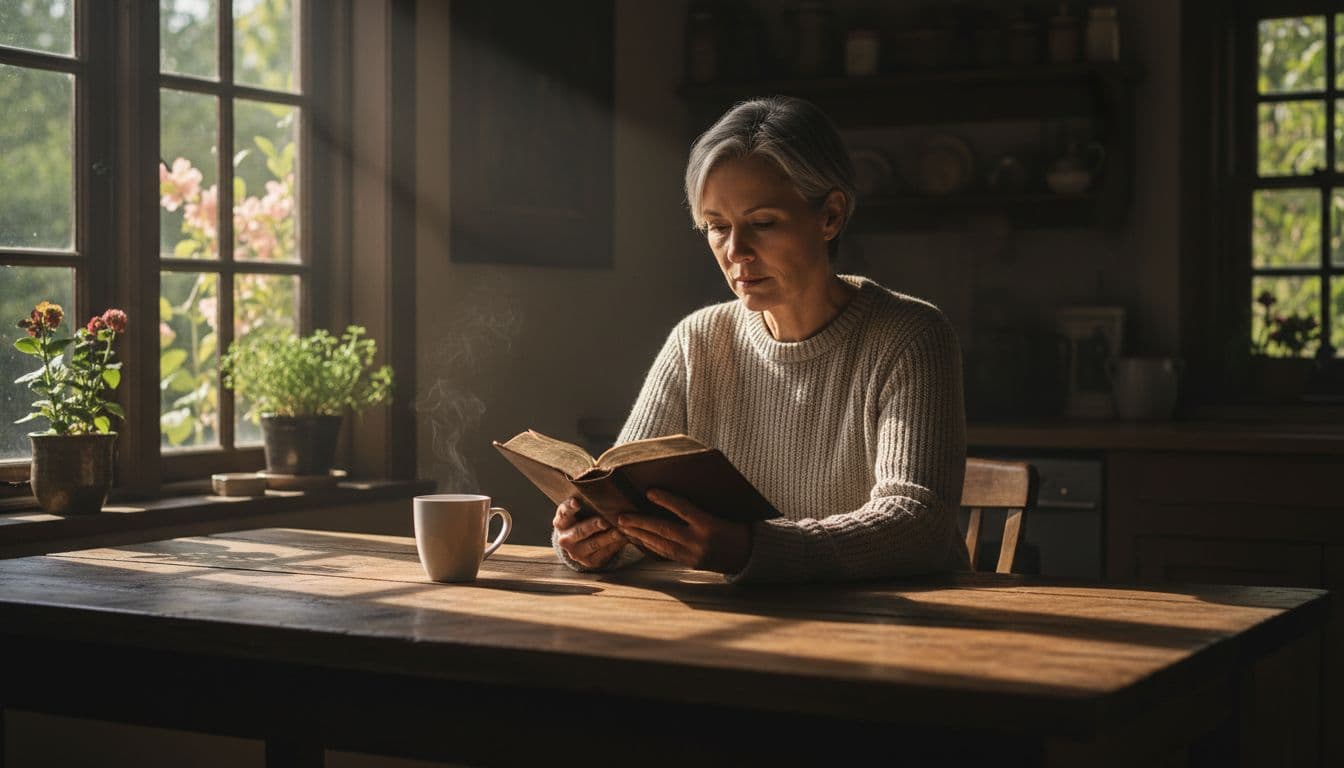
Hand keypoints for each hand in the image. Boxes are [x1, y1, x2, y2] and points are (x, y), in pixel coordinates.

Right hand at [553, 497, 627, 568]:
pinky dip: (614, 546)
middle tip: (604, 521)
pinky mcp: (589, 561)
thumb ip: (584, 503)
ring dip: (607, 538)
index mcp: (561, 523)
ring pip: (593, 544)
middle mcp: (565, 539)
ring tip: (618, 532)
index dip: (570, 508)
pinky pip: (603, 553)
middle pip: (580, 531)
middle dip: (593, 526)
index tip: (577, 502)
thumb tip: (601, 490)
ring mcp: (576, 553)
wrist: (578, 544)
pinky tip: (623, 539)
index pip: (564, 514)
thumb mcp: (577, 512)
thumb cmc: (581, 519)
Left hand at [617, 489, 751, 573]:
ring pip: (660, 544)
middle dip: (640, 522)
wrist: (750, 555)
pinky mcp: (690, 564)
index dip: (665, 500)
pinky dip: (651, 545)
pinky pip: (666, 554)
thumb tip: (676, 495)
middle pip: (664, 529)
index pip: (683, 509)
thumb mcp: (723, 513)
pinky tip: (639, 540)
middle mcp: (699, 541)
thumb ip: (700, 508)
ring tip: (624, 527)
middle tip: (621, 516)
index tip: (649, 491)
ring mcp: (693, 555)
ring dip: (640, 535)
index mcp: (710, 525)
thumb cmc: (738, 527)